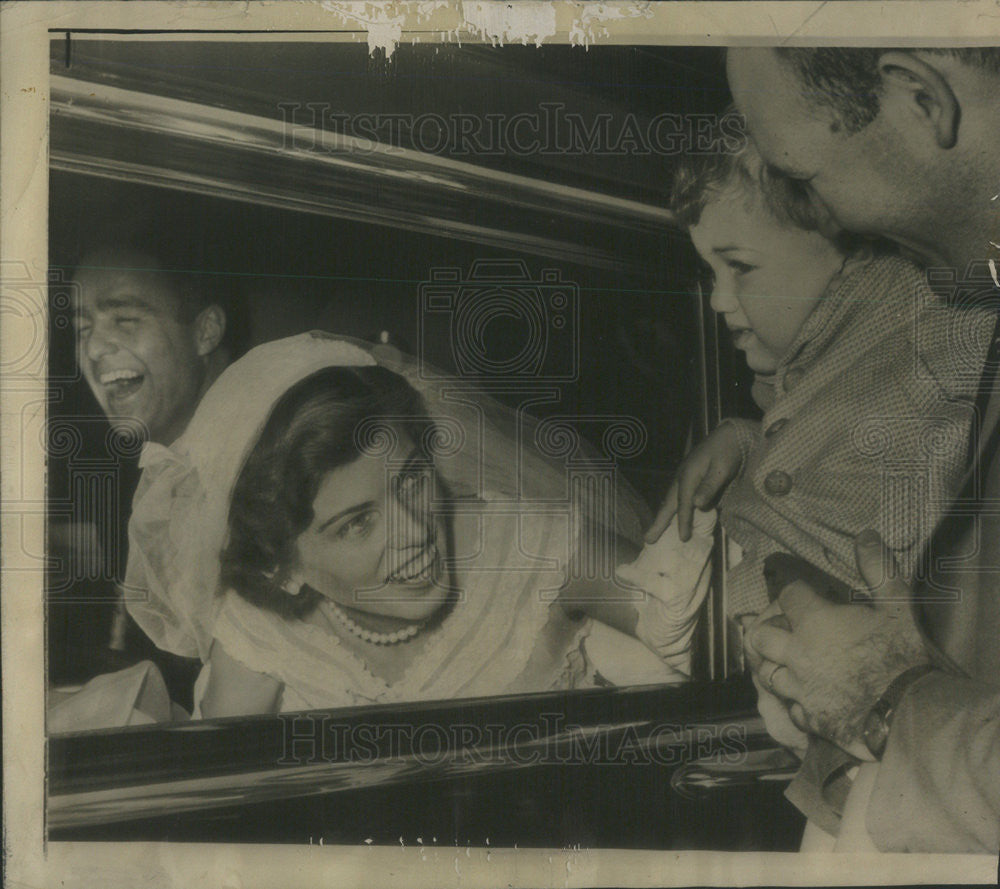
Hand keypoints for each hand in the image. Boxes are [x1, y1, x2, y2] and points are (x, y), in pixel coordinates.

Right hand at [646, 423, 742, 543]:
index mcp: (689, 475)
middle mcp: (682, 477)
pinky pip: (676, 496)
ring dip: (662, 516)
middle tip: (648, 539)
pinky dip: (671, 508)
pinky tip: (670, 516)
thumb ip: (710, 486)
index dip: (683, 521)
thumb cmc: (728, 451)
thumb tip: (697, 505)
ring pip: (670, 500)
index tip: (682, 538)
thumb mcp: (722, 468)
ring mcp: (683, 476)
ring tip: (654, 531)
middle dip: (659, 522)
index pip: (684, 504)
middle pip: (669, 503)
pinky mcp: (688, 477)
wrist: (729, 435)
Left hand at [746, 530, 930, 757]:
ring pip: (767, 673)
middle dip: (768, 629)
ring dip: (775, 666)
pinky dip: (795, 702)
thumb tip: (865, 535)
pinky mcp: (809, 719)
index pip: (786, 595)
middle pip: (761, 636)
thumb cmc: (903, 654)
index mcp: (814, 622)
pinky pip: (790, 708)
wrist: (912, 714)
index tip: (804, 592)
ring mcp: (799, 688)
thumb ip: (878, 569)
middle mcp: (796, 653)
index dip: (794, 591)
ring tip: (790, 664)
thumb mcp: (898, 605)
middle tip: (786, 629)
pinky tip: (807, 699)